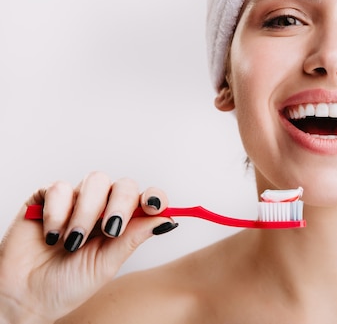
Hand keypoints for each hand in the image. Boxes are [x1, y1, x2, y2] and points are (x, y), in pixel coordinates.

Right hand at [0, 172, 177, 322]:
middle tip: (109, 231)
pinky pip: (60, 188)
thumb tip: (167, 219)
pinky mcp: (47, 198)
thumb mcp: (106, 264)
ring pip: (94, 181)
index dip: (153, 197)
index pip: (145, 198)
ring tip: (73, 242)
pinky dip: (57, 212)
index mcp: (122, 222)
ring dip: (87, 212)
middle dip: (119, 205)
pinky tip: (51, 236)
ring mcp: (75, 200)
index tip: (153, 206)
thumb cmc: (68, 284)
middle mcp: (102, 206)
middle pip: (123, 184)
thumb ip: (133, 238)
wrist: (26, 297)